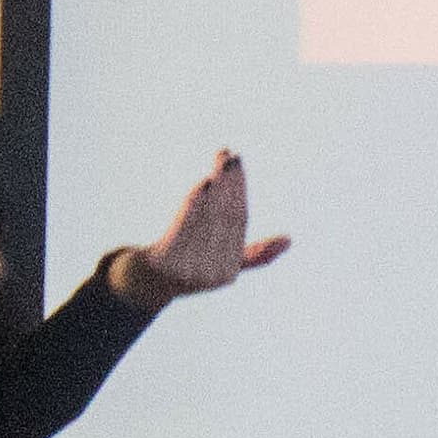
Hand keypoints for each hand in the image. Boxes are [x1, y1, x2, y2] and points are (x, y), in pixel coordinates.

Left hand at [134, 151, 290, 298]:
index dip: (239, 192)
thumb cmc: (192, 266)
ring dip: (215, 187)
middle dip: (228, 183)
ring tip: (220, 161)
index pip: (238, 225)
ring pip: (206, 219)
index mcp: (226, 274)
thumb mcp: (226, 265)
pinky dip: (195, 205)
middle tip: (231, 156)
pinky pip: (184, 228)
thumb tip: (289, 240)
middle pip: (223, 218)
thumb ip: (257, 255)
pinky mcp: (167, 264)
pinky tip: (204, 184)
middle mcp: (209, 274)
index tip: (238, 164)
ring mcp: (188, 270)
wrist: (148, 282)